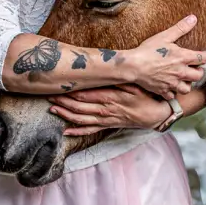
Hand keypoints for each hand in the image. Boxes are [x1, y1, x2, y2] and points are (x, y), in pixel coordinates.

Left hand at [49, 85, 170, 135]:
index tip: (58, 86)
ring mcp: (106, 120)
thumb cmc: (146, 97)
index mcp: (110, 98)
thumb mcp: (134, 85)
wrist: (157, 115)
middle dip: (62, 103)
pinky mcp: (108, 126)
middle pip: (78, 107)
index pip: (84, 95)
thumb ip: (118, 80)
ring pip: (81, 119)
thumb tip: (104, 73)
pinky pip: (90, 131)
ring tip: (52, 110)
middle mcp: (105, 110)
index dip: (69, 92)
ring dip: (65, 115)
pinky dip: (77, 132)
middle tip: (48, 97)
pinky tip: (66, 132)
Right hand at [124, 15, 205, 97]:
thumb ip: (180, 28)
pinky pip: (173, 96)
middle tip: (193, 68)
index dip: (205, 57)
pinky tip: (169, 86)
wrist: (133, 66)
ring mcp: (172, 83)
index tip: (203, 56)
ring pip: (187, 89)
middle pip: (198, 75)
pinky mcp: (163, 91)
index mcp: (183, 57)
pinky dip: (172, 92)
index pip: (203, 59)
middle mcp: (181, 72)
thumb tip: (193, 18)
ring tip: (182, 79)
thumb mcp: (164, 36)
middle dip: (198, 71)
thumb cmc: (148, 50)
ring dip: (187, 84)